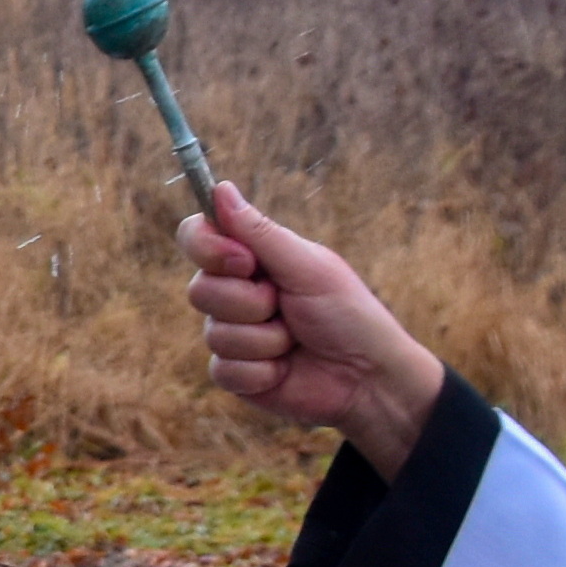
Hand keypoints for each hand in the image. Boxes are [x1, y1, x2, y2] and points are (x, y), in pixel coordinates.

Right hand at [181, 184, 443, 476]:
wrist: (368, 378)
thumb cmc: (347, 314)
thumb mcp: (307, 266)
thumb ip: (259, 232)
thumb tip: (220, 187)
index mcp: (251, 259)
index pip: (198, 237)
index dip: (208, 248)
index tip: (245, 262)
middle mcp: (235, 294)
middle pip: (199, 289)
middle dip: (250, 303)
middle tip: (287, 306)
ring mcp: (233, 335)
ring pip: (214, 334)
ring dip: (265, 340)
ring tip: (295, 342)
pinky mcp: (235, 374)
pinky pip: (223, 369)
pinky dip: (261, 371)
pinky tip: (285, 370)